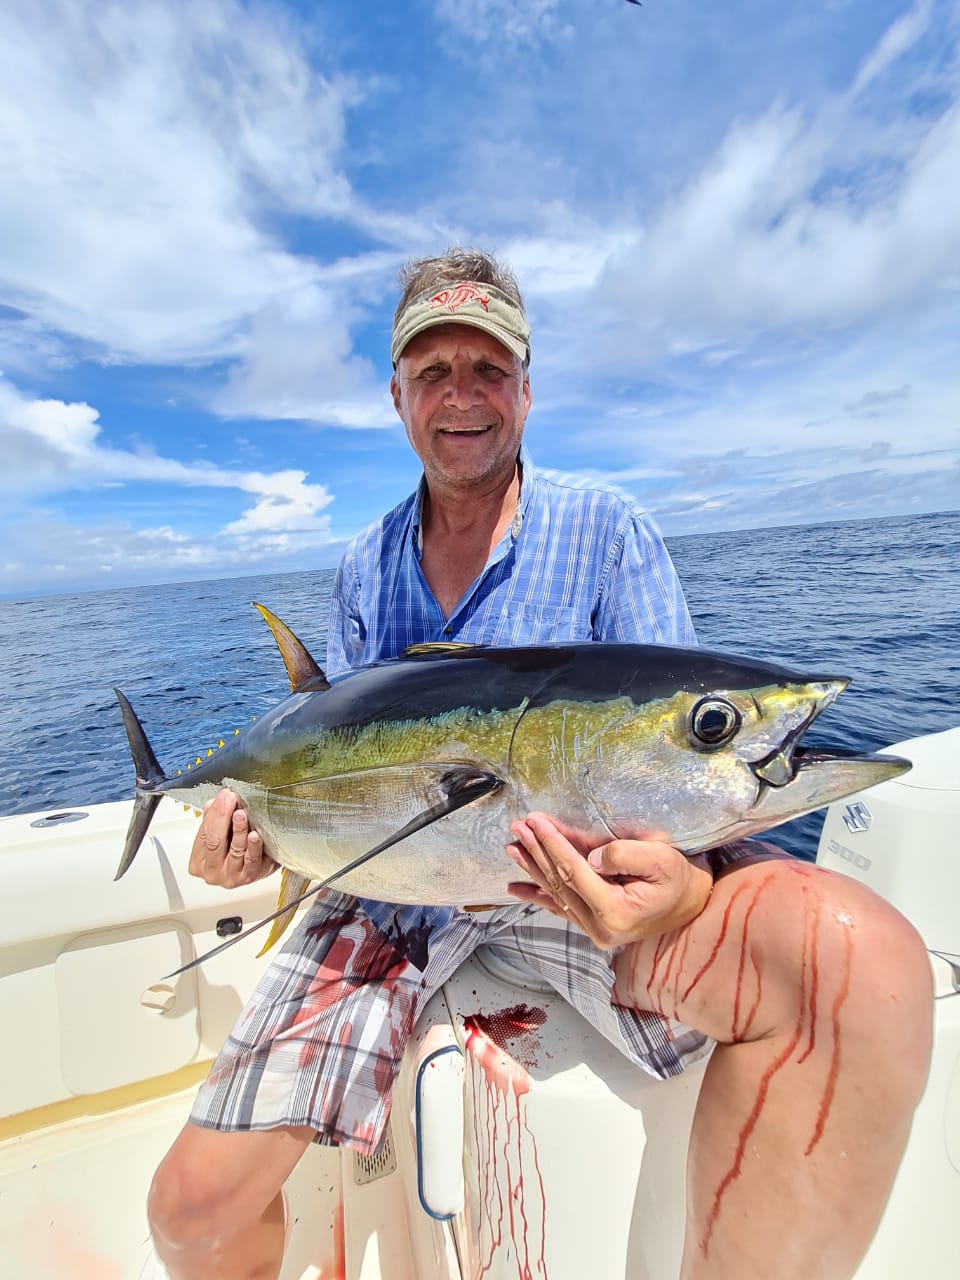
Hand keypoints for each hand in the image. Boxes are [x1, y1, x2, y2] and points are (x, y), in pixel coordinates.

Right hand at [188, 789, 277, 887]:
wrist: (258, 867)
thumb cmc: (233, 852)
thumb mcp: (220, 836)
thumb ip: (214, 821)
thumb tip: (214, 802)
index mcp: (198, 863)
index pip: (203, 835)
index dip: (213, 813)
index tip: (223, 796)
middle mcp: (212, 873)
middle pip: (215, 843)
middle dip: (222, 817)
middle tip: (229, 800)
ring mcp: (231, 877)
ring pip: (234, 850)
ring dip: (238, 830)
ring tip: (241, 814)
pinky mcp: (249, 877)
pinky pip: (251, 860)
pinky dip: (253, 847)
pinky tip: (254, 836)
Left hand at [505, 812, 711, 948]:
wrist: (694, 907)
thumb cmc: (680, 879)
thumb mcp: (661, 860)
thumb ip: (623, 856)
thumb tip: (588, 857)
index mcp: (614, 911)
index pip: (573, 871)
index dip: (552, 843)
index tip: (535, 820)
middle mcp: (599, 927)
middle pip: (560, 882)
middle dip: (537, 851)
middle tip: (517, 827)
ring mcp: (595, 931)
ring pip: (556, 894)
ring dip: (533, 869)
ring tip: (511, 847)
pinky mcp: (594, 927)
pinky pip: (560, 908)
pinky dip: (537, 895)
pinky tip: (516, 888)